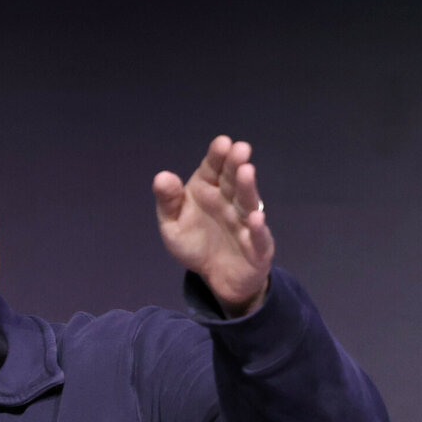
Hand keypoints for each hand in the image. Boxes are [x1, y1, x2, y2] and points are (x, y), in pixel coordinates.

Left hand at [153, 135, 274, 316]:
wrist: (217, 278)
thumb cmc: (196, 245)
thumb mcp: (173, 225)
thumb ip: (168, 202)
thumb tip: (162, 176)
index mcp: (208, 190)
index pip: (213, 169)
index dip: (218, 156)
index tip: (222, 143)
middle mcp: (229, 202)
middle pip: (233, 181)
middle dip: (236, 164)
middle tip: (241, 148)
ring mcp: (245, 223)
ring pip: (247, 203)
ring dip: (248, 188)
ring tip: (247, 171)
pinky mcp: (258, 247)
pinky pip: (258, 237)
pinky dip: (258, 228)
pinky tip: (256, 217)